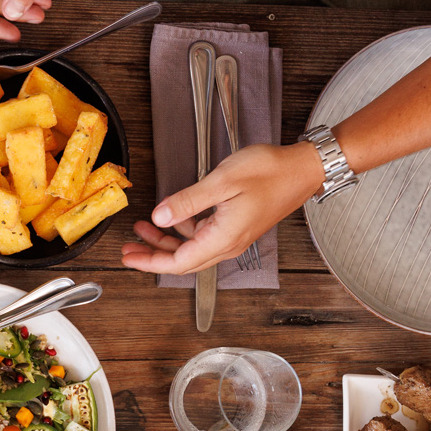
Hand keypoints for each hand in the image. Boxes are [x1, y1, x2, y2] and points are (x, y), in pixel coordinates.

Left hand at [121, 142, 323, 276]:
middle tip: (127, 249)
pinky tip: (171, 218)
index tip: (129, 257)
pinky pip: (203, 237)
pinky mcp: (236, 227)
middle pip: (183, 261)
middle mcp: (228, 244)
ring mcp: (233, 237)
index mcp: (224, 238)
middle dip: (152, 256)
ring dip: (165, 242)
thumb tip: (159, 217)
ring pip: (192, 249)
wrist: (303, 169)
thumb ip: (188, 201)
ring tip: (142, 229)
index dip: (150, 262)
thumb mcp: (222, 181)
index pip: (179, 262)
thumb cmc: (270, 172)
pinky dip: (183, 231)